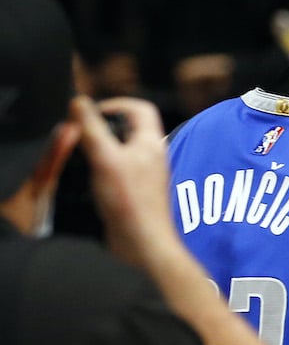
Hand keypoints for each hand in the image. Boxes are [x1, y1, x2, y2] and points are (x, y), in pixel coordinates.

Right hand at [70, 95, 178, 268]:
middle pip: (127, 129)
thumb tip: (80, 102)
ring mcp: (144, 175)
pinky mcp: (135, 192)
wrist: (143, 242)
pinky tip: (87, 177)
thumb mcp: (105, 158)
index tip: (92, 112)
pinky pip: (117, 171)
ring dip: (99, 148)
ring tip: (80, 155)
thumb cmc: (130, 201)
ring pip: (120, 150)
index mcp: (151, 142)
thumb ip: (92, 129)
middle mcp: (151, 156)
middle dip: (102, 127)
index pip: (141, 108)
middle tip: (80, 134)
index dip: (116, 104)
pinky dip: (101, 168)